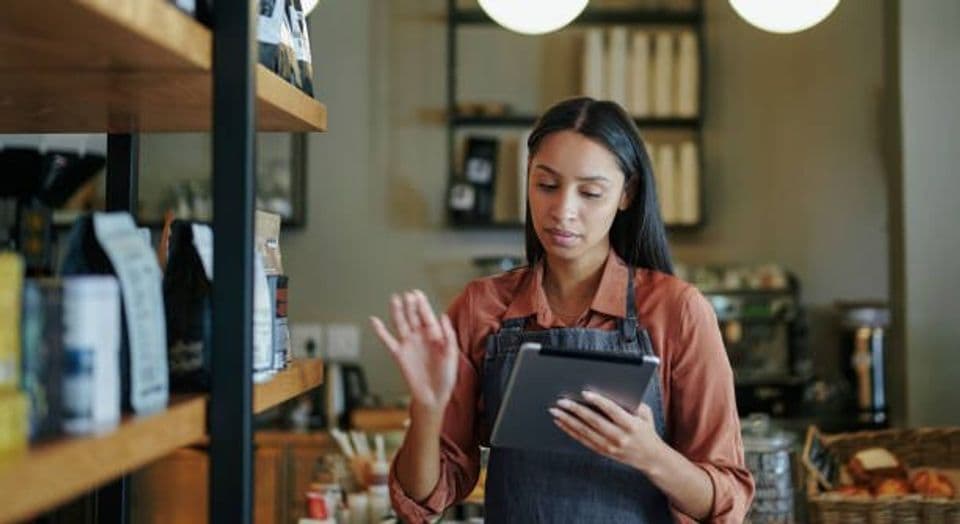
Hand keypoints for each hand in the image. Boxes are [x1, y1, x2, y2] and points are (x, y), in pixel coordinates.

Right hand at [370, 290, 458, 416]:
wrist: (433, 396)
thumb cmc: (446, 377)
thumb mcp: (452, 355)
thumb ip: (448, 336)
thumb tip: (443, 316)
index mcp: (435, 335)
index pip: (427, 316)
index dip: (422, 305)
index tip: (417, 294)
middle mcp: (421, 337)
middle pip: (414, 317)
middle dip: (410, 306)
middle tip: (407, 295)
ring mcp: (409, 344)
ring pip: (401, 324)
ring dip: (397, 312)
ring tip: (394, 299)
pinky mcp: (399, 354)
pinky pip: (388, 340)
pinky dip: (380, 331)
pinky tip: (374, 320)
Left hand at [549, 390, 665, 472]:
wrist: (651, 458)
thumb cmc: (647, 430)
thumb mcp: (645, 414)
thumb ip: (631, 402)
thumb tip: (610, 389)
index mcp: (631, 425)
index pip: (612, 410)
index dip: (598, 401)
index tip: (584, 393)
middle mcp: (619, 437)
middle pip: (594, 421)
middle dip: (576, 410)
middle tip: (561, 401)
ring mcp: (609, 446)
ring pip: (584, 432)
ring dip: (568, 420)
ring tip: (555, 411)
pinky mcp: (603, 452)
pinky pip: (583, 440)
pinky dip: (570, 431)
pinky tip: (561, 422)